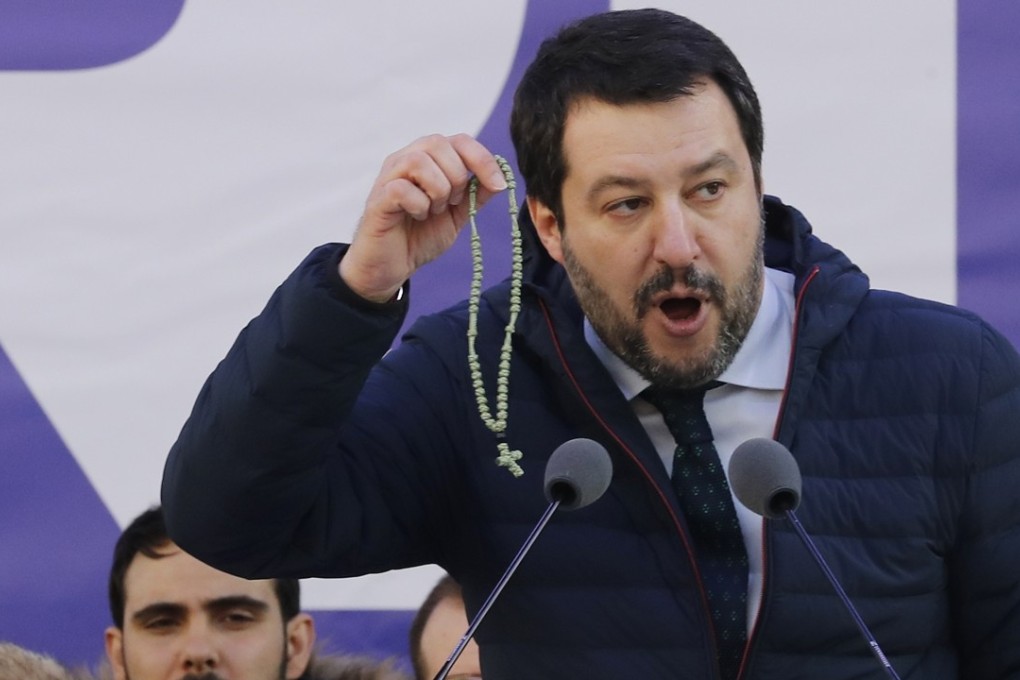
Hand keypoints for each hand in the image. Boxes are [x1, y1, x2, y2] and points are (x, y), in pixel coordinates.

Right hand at [340, 134, 507, 302]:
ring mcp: (389, 177)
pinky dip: (418, 205)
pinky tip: (417, 216)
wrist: (391, 267)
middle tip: (452, 203)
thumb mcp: (457, 215)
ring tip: (434, 210)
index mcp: (429, 160)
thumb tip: (501, 178)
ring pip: (419, 161)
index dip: (482, 159)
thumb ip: (475, 195)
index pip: (459, 140)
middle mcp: (406, 160)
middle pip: (438, 143)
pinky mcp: (378, 198)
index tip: (498, 185)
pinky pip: (401, 189)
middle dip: (456, 176)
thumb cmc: (420, 236)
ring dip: (437, 190)